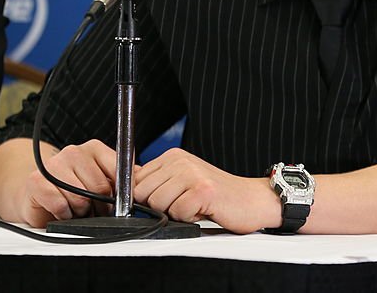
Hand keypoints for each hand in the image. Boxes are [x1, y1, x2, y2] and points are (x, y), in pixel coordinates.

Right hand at [19, 139, 117, 227]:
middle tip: (93, 210)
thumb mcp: (101, 181)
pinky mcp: (36, 180)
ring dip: (80, 213)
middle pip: (100, 187)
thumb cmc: (73, 191)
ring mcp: (54, 164)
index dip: (120, 192)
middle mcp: (74, 151)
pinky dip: (63, 215)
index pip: (119, 169)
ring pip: (80, 198)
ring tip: (76, 210)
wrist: (37, 197)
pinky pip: (60, 205)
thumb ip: (123, 178)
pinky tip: (61, 211)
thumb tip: (144, 180)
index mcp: (94, 148)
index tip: (117, 202)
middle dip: (100, 207)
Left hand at [133, 148, 279, 233]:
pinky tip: (205, 210)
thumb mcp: (183, 182)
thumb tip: (123, 191)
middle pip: (142, 194)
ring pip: (158, 204)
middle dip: (160, 207)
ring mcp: (192, 173)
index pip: (134, 181)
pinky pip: (178, 213)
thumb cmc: (217, 196)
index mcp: (172, 156)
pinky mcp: (203, 190)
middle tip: (185, 204)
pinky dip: (190, 219)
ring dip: (176, 213)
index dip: (146, 198)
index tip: (168, 200)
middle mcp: (180, 160)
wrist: (252, 199)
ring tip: (195, 206)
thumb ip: (157, 183)